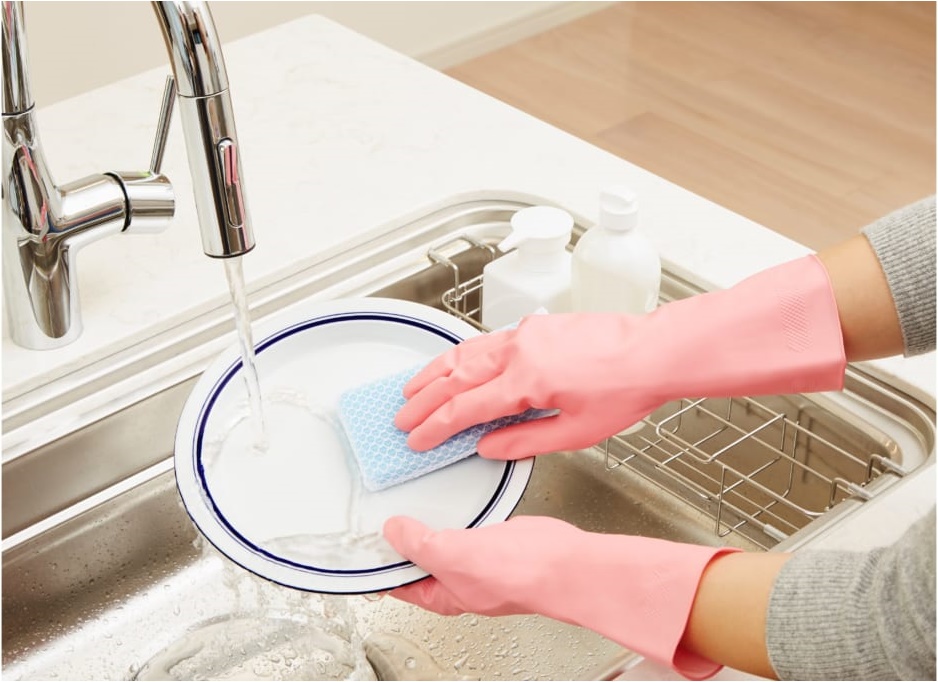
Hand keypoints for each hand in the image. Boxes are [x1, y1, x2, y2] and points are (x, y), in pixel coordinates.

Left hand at [384, 515, 736, 679]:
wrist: (565, 561)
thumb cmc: (519, 574)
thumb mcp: (453, 555)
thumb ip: (419, 544)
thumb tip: (393, 531)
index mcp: (442, 595)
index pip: (397, 583)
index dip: (377, 563)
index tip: (362, 541)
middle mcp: (458, 581)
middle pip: (418, 561)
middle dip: (402, 540)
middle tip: (383, 514)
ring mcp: (478, 560)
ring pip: (443, 541)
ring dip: (430, 523)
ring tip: (410, 502)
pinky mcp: (496, 539)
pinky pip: (468, 525)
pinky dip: (457, 513)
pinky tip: (451, 499)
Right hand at [395, 255, 844, 459]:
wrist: (653, 351)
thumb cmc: (624, 392)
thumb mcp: (576, 432)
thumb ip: (524, 442)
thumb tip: (486, 448)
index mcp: (526, 381)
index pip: (465, 409)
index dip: (435, 428)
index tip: (416, 439)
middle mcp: (518, 351)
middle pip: (456, 377)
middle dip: (424, 400)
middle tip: (401, 418)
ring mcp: (525, 334)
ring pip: (466, 353)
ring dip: (435, 372)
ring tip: (412, 388)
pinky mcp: (536, 326)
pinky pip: (486, 342)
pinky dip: (461, 355)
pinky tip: (454, 364)